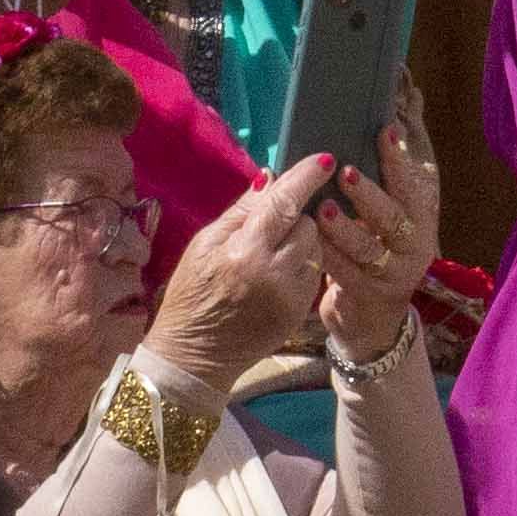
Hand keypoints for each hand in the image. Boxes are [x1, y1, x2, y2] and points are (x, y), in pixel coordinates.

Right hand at [148, 157, 331, 386]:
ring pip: (316, 248)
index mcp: (245, 250)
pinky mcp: (300, 312)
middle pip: (308, 224)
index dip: (307, 177)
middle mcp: (275, 271)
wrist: (195, 356)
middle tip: (274, 224)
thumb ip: (241, 212)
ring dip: (302, 241)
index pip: (286, 202)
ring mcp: (292, 295)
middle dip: (297, 216)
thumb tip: (270, 178)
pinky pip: (315, 273)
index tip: (325, 159)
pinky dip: (303, 266)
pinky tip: (279, 273)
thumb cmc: (191, 295)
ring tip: (275, 251)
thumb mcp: (203, 246)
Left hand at [309, 138, 436, 362]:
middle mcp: (413, 246)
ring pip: (368, 247)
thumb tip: (377, 129)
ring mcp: (392, 274)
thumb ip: (381, 184)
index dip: (399, 160)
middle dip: (369, 194)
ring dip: (344, 227)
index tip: (385, 131)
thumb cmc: (374, 252)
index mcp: (420, 221)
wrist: (373, 318)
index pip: (412, 185)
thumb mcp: (384, 221)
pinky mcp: (367, 295)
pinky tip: (308, 240)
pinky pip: (344, 272)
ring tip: (323, 209)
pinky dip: (325, 254)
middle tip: (346, 173)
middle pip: (393, 217)